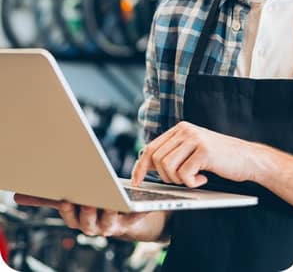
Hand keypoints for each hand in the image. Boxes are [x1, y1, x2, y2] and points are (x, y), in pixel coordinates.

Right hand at [14, 194, 170, 240]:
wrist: (123, 216)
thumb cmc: (94, 201)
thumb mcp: (75, 197)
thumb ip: (51, 197)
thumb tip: (18, 196)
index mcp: (78, 219)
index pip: (70, 217)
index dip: (68, 210)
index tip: (66, 199)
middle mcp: (93, 226)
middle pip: (88, 222)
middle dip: (87, 212)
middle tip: (89, 201)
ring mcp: (111, 226)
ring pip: (109, 222)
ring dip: (109, 213)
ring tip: (113, 201)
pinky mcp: (130, 222)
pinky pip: (135, 219)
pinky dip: (140, 212)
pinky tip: (145, 204)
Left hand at [132, 121, 255, 187]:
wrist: (248, 158)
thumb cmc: (219, 159)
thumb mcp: (192, 150)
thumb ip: (173, 152)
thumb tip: (146, 166)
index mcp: (179, 129)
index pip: (151, 147)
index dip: (141, 166)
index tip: (137, 181)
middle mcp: (184, 130)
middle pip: (156, 159)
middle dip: (164, 177)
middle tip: (182, 180)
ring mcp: (194, 139)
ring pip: (167, 167)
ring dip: (178, 180)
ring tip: (193, 178)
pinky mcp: (204, 151)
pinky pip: (184, 174)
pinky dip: (192, 183)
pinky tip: (203, 179)